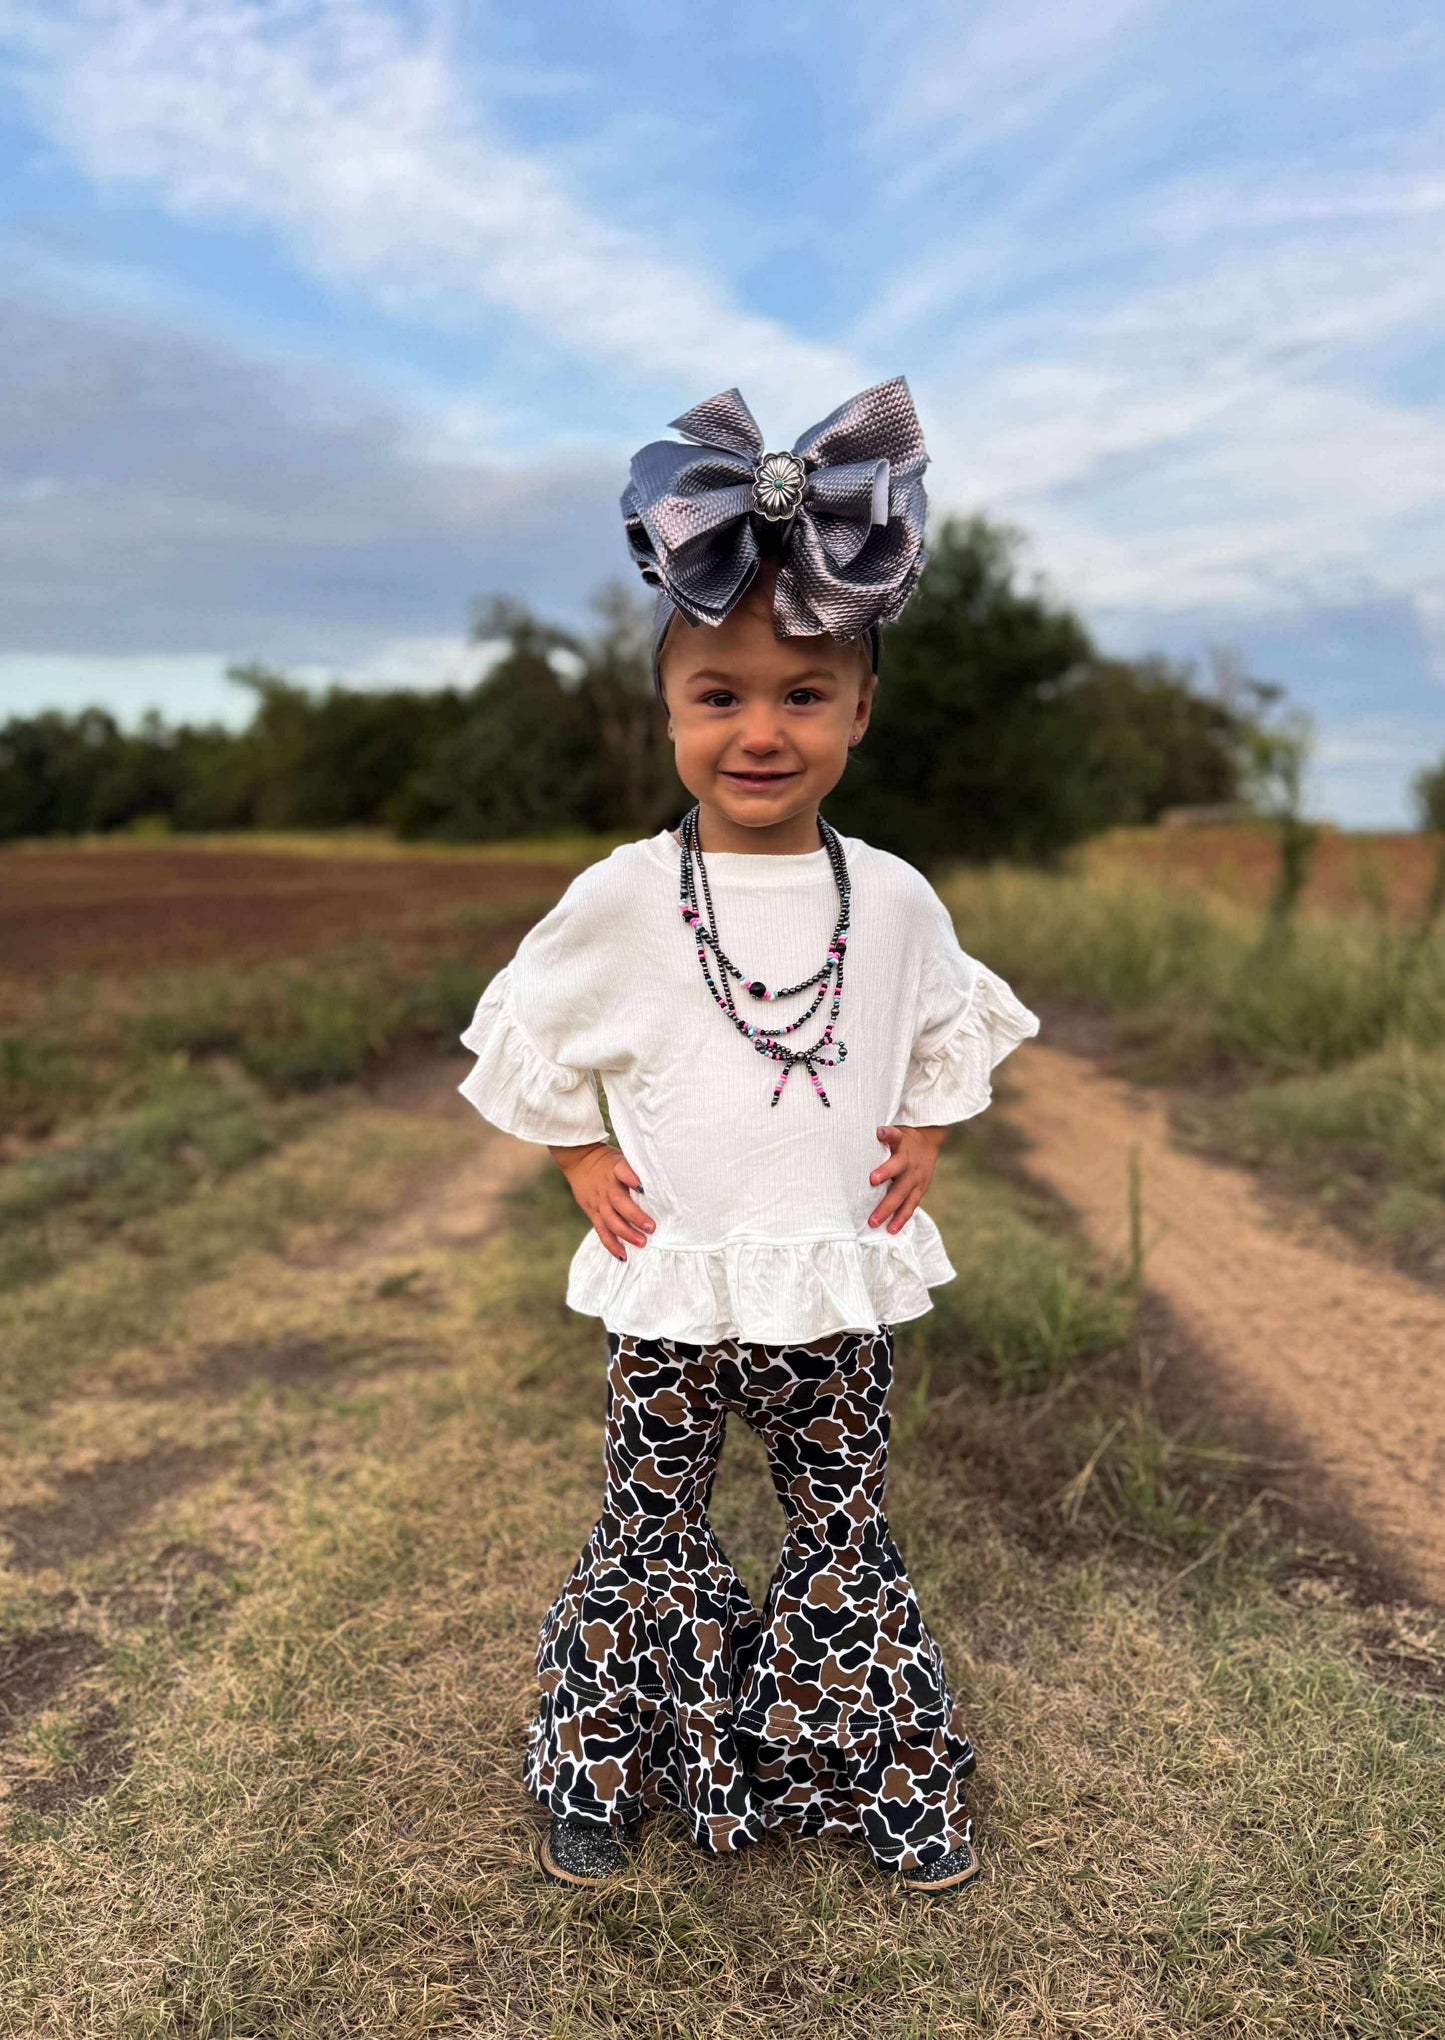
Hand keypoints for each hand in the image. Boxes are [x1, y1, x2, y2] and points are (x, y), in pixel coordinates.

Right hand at [549, 1141, 653, 1260]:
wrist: (580, 1160)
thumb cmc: (610, 1162)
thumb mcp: (623, 1158)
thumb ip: (637, 1170)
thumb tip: (663, 1182)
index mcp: (615, 1169)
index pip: (623, 1172)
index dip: (632, 1179)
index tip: (644, 1188)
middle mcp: (606, 1187)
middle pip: (620, 1203)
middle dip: (635, 1216)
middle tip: (651, 1228)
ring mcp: (598, 1202)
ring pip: (611, 1220)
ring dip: (626, 1233)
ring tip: (642, 1243)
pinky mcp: (592, 1212)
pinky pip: (602, 1231)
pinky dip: (612, 1244)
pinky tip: (623, 1255)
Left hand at [868, 1123, 946, 1233]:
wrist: (927, 1145)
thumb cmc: (899, 1141)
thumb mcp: (892, 1134)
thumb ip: (876, 1139)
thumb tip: (847, 1135)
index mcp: (901, 1144)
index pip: (895, 1136)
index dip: (888, 1134)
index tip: (879, 1132)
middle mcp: (909, 1161)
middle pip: (898, 1168)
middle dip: (885, 1175)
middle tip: (871, 1181)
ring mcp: (916, 1178)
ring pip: (903, 1194)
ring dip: (889, 1208)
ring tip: (874, 1222)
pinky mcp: (920, 1191)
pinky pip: (910, 1206)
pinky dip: (901, 1219)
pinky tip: (891, 1230)